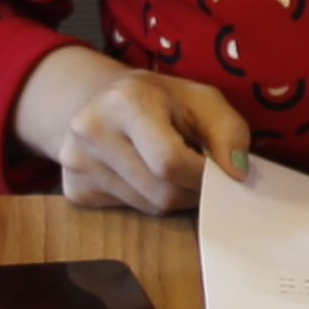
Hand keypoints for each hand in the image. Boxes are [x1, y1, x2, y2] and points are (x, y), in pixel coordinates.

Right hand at [15, 48, 253, 212]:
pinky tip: (142, 174)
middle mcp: (91, 131)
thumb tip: (236, 174)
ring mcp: (76, 163)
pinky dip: (146, 199)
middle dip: (191, 190)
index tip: (221, 174)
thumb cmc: (159, 99)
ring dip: (171, 197)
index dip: (203, 176)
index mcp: (126, 101)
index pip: (170, 161)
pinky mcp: (72, 188)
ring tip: (171, 170)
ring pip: (146, 205)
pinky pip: (125, 210)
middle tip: (199, 175)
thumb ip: (229, 132)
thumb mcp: (202, 99)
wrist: (96, 99)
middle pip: (160, 191)